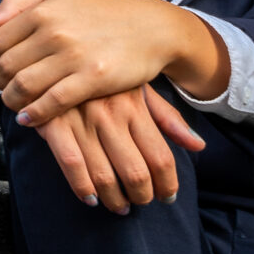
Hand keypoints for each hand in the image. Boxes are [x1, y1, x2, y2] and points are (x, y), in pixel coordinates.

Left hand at [0, 0, 230, 126]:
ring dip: (13, 101)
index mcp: (42, 11)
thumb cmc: (99, 15)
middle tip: (5, 91)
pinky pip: (52, 102)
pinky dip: (35, 114)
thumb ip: (20, 3)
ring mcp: (73, 55)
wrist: (149, 28)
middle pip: (6, 66)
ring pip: (24, 86)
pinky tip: (29, 119)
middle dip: (0, 83)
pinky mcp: (92, 78)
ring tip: (16, 106)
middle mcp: (54, 31)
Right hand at [24, 84, 205, 213]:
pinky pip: (70, 165)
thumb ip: (168, 118)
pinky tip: (90, 198)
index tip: (168, 196)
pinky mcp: (54, 122)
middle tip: (142, 202)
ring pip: (103, 175)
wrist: (55, 48)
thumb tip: (199, 145)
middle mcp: (111, 115)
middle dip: (142, 196)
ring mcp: (81, 120)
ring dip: (114, 200)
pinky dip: (82, 188)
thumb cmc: (103, 72)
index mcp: (134, 106)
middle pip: (135, 172)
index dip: (168, 184)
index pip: (161, 157)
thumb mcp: (139, 88)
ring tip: (120, 206)